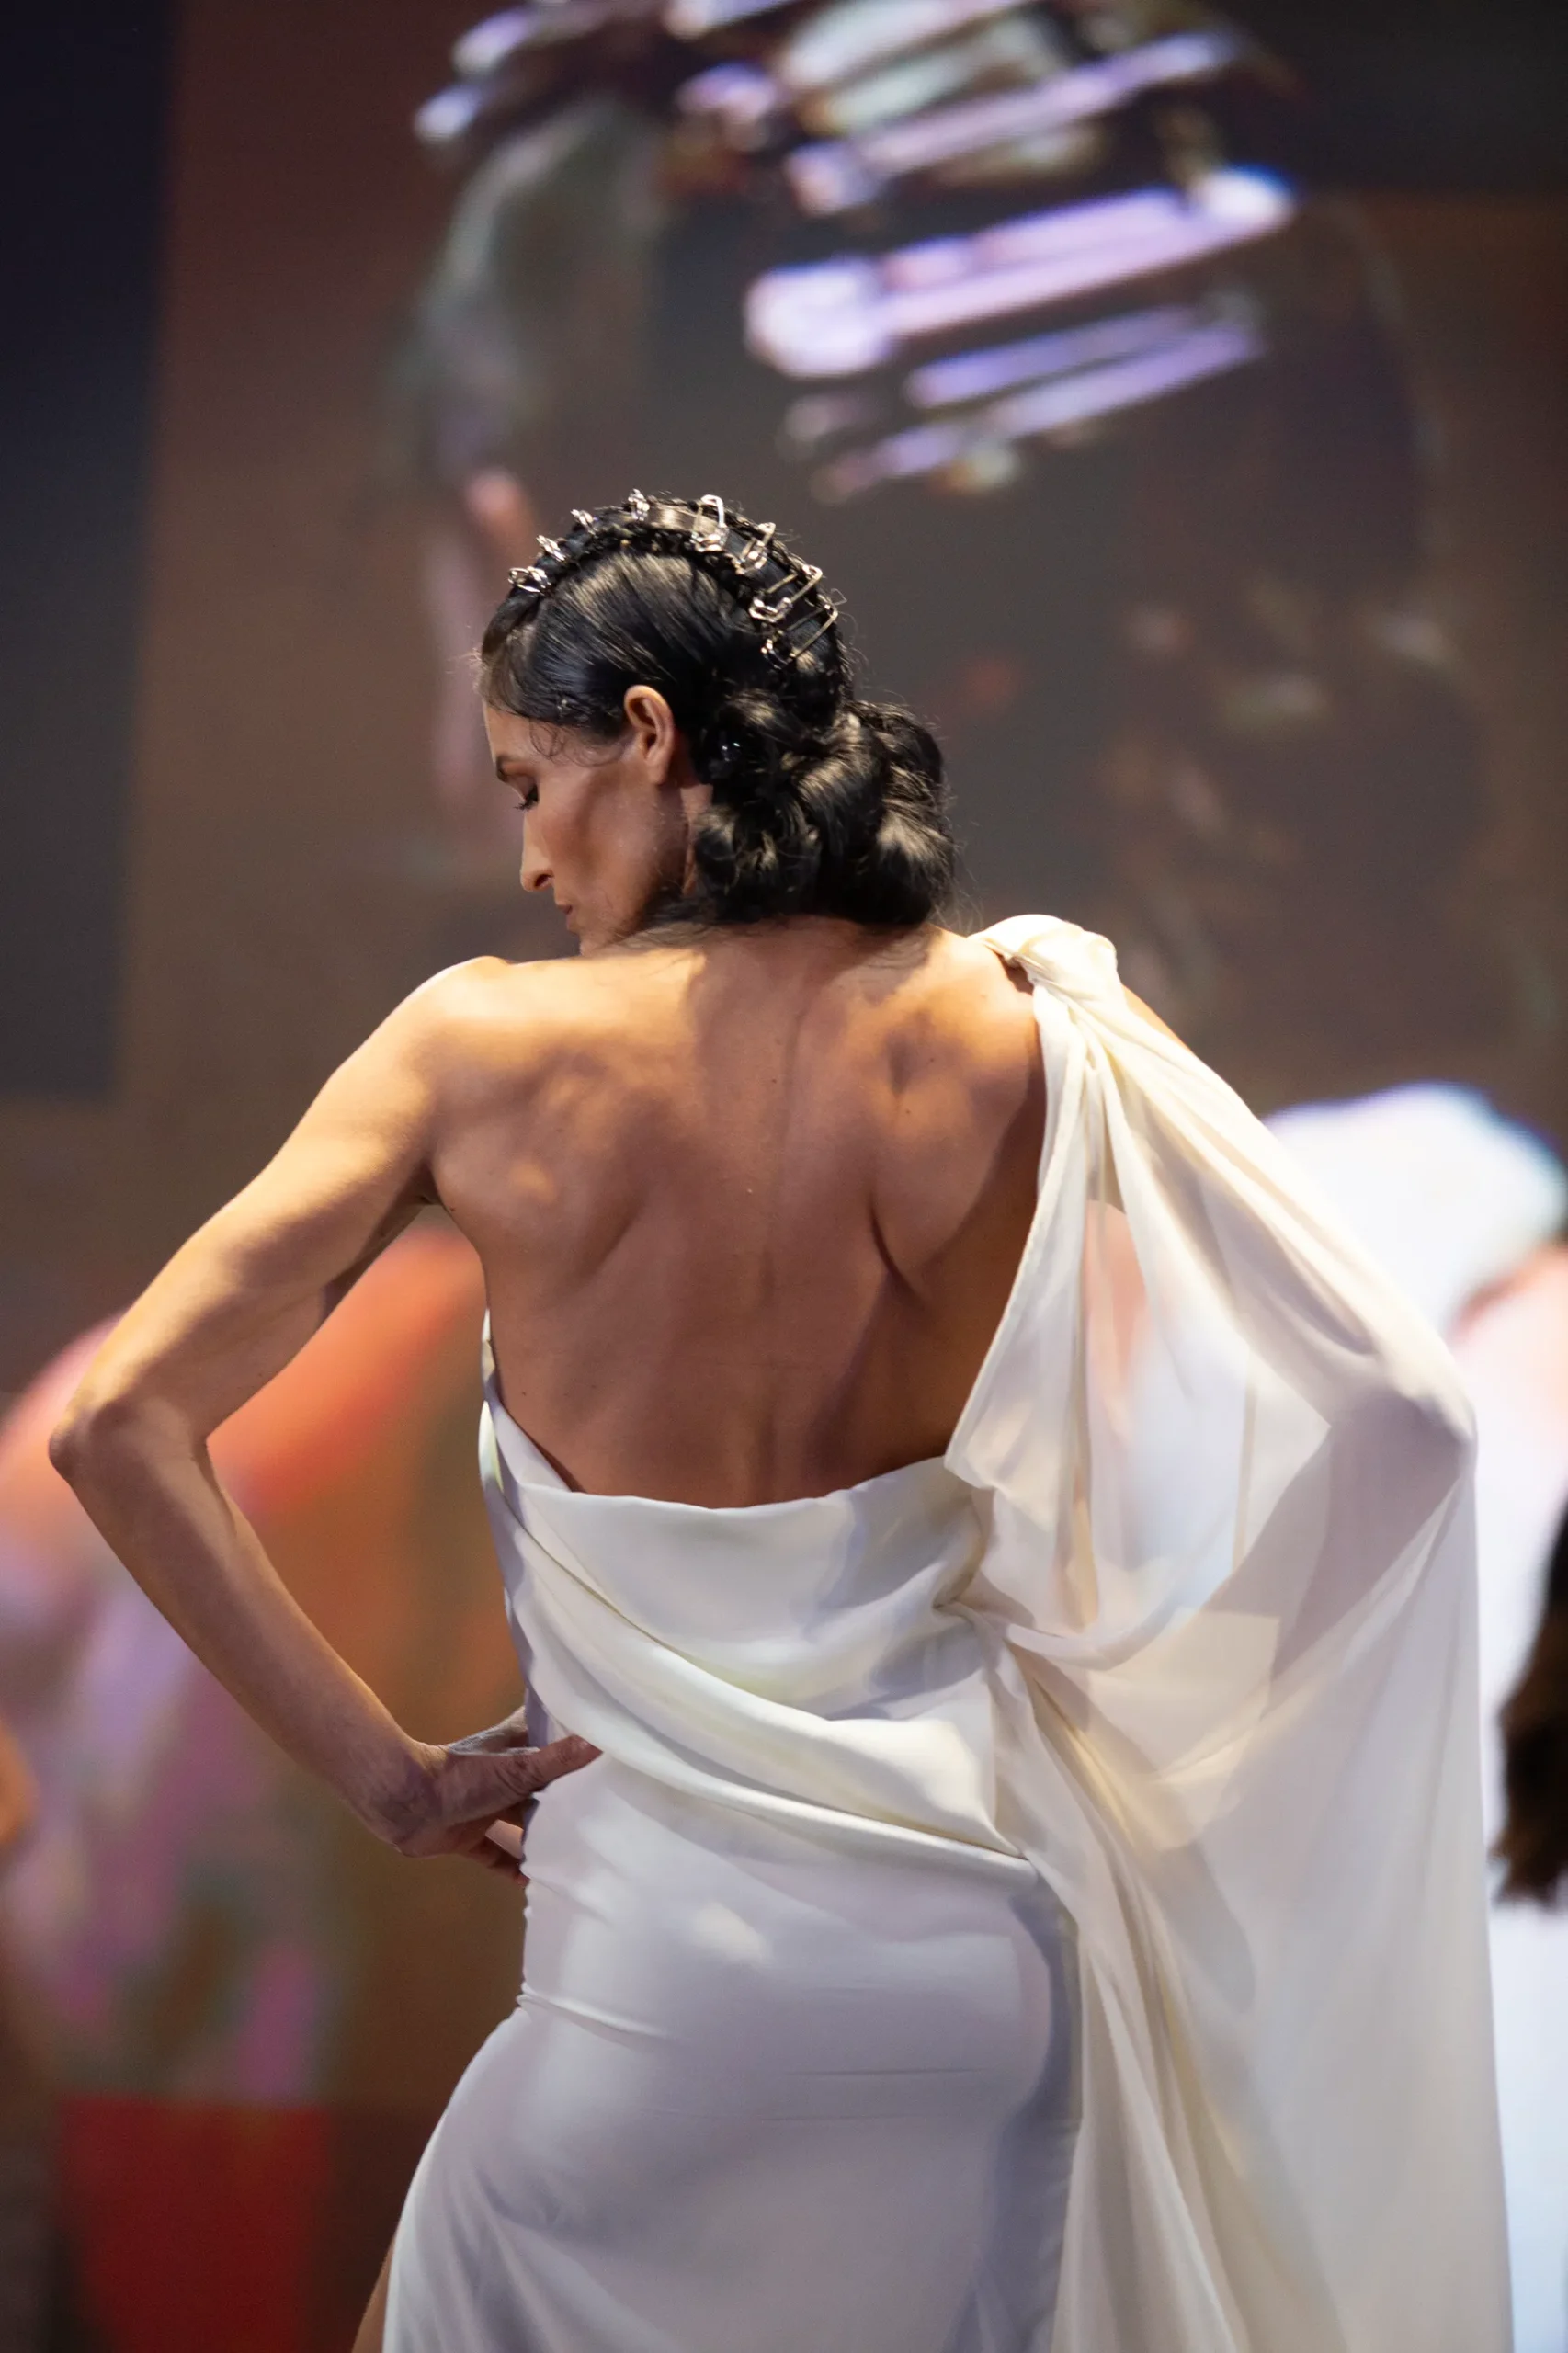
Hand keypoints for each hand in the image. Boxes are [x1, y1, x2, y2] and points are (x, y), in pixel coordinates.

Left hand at [377, 1715, 598, 1875]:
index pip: (547, 1735)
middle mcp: (502, 1775)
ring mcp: (484, 1806)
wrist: (406, 1805)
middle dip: (565, 1794)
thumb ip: (557, 1760)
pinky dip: (513, 1867)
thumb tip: (602, 1742)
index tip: (603, 1744)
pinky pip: (496, 1854)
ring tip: (578, 1848)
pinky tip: (535, 1881)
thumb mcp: (517, 1768)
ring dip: (542, 1833)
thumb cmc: (463, 1777)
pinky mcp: (468, 1836)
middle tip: (605, 1807)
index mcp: (513, 1748)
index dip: (571, 1737)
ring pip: (521, 1819)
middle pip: (540, 1783)